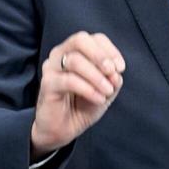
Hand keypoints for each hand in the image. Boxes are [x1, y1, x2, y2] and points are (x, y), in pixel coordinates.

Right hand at [30, 31, 125, 159]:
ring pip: (75, 61)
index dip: (111, 50)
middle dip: (100, 55)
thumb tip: (116, 72)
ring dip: (96, 76)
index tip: (121, 68)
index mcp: (76, 51)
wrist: (64, 129)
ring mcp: (52, 68)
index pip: (95, 39)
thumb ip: (112, 78)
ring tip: (107, 91)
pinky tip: (98, 99)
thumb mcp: (106, 89)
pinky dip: (88, 89)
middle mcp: (61, 54)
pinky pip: (69, 80)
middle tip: (112, 72)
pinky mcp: (47, 84)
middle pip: (80, 40)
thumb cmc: (83, 105)